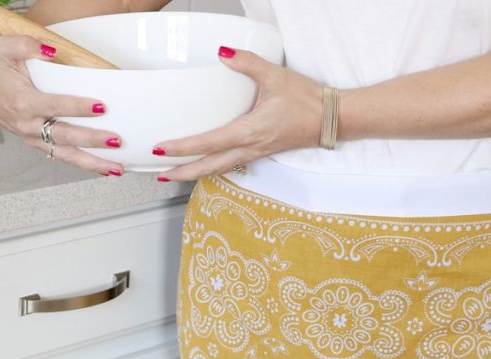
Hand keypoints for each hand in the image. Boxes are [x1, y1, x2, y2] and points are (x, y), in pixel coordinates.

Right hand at [0, 35, 124, 175]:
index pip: (54, 106)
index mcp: (23, 102)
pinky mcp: (39, 144)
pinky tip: (104, 169)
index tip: (100, 106)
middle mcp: (29, 125)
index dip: (78, 107)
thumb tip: (52, 50)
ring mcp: (34, 138)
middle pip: (65, 136)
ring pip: (66, 155)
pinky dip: (84, 165)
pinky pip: (63, 157)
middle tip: (115, 139)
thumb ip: (27, 44)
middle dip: (92, 140)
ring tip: (116, 168)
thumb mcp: (6, 47)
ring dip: (92, 163)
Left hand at [152, 47, 324, 181]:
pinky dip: (212, 168)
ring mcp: (255, 154)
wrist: (331, 119)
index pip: (207, 144)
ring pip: (219, 170)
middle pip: (208, 167)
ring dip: (195, 174)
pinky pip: (230, 165)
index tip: (162, 150)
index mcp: (249, 133)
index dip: (182, 149)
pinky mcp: (261, 153)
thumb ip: (247, 63)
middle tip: (160, 173)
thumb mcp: (275, 76)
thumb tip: (222, 53)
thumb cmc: (306, 101)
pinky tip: (204, 164)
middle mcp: (249, 149)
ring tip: (175, 174)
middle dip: (183, 172)